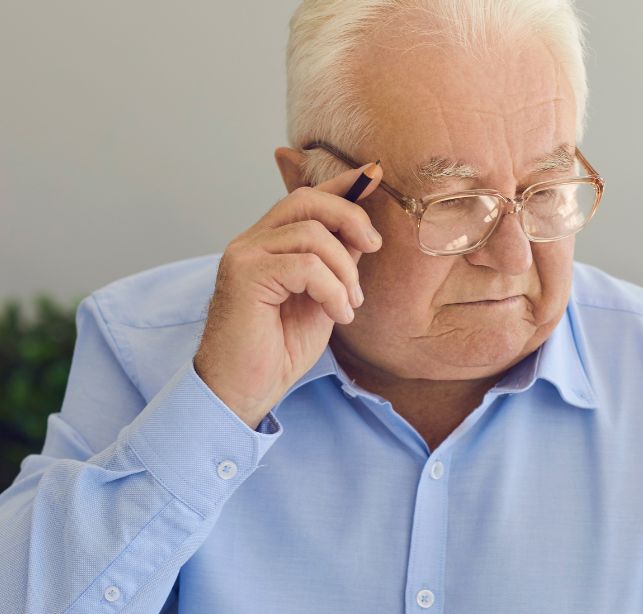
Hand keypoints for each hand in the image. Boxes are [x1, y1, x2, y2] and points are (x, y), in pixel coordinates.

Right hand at [194, 163, 383, 427]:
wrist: (246, 388)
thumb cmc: (279, 348)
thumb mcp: (322, 297)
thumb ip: (336, 262)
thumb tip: (363, 232)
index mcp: (270, 243)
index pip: (307, 197)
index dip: (343, 184)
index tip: (376, 175)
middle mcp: (252, 241)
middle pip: (308, 201)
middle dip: (352, 219)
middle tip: (374, 250)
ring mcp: (244, 255)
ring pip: (313, 235)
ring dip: (345, 271)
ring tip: (349, 304)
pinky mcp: (245, 275)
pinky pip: (307, 266)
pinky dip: (333, 290)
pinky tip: (339, 315)